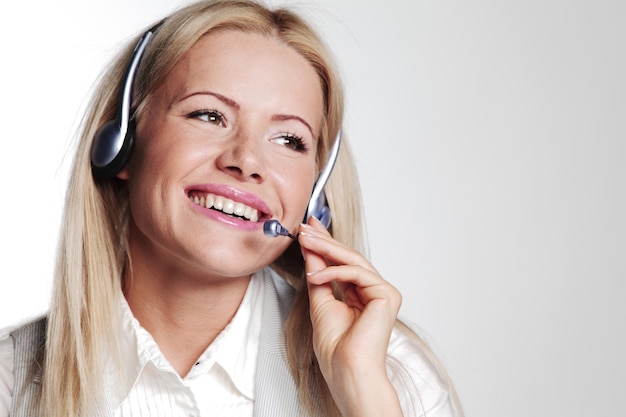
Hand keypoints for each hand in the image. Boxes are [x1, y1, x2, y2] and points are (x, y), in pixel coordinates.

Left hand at [298, 217, 403, 416]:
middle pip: (349, 257)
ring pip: (353, 260)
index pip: (343, 262)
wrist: (345, 369)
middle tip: (305, 227)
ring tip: (304, 240)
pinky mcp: (386, 294)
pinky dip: (333, 272)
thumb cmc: (335, 347)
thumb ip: (318, 274)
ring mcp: (383, 292)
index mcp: (362, 294)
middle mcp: (375, 291)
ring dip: (326, 248)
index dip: (326, 243)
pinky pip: (356, 273)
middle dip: (325, 240)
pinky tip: (315, 276)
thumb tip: (310, 249)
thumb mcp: (320, 300)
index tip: (309, 228)